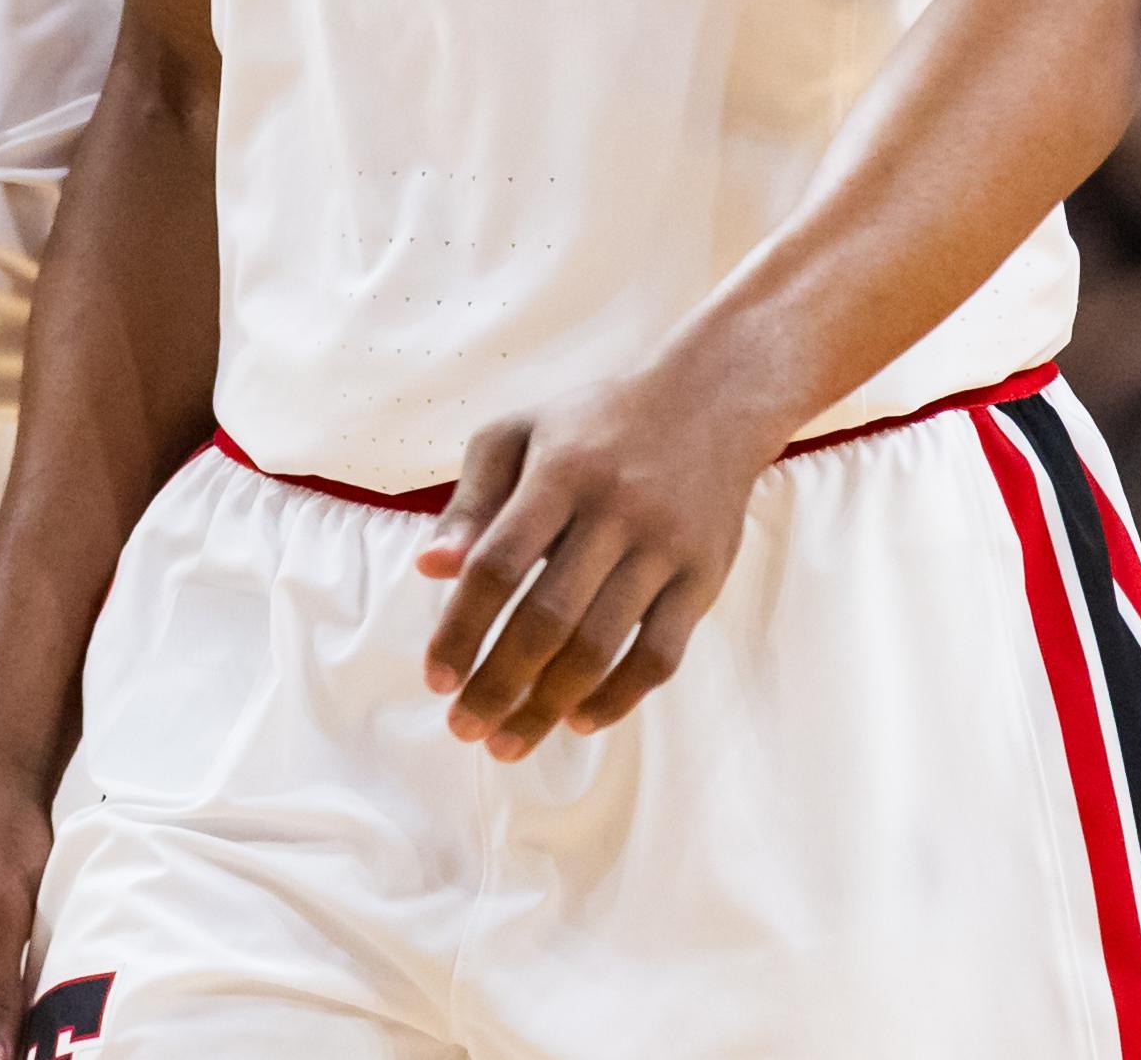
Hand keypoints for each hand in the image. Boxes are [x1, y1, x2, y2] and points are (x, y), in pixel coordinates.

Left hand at [414, 360, 791, 757]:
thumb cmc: (594, 424)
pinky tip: (577, 720)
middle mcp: (614, 509)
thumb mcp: (521, 434)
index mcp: (559, 472)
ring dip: (548, 705)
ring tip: (507, 742)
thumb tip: (430, 569)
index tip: (435, 679)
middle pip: (547, 618)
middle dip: (497, 684)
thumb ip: (472, 502)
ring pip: (600, 645)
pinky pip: (660, 654)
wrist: (710, 400)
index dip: (461, 628)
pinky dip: (617, 697)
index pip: (498, 564)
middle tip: (464, 729)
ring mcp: (664, 546)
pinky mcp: (703, 575)